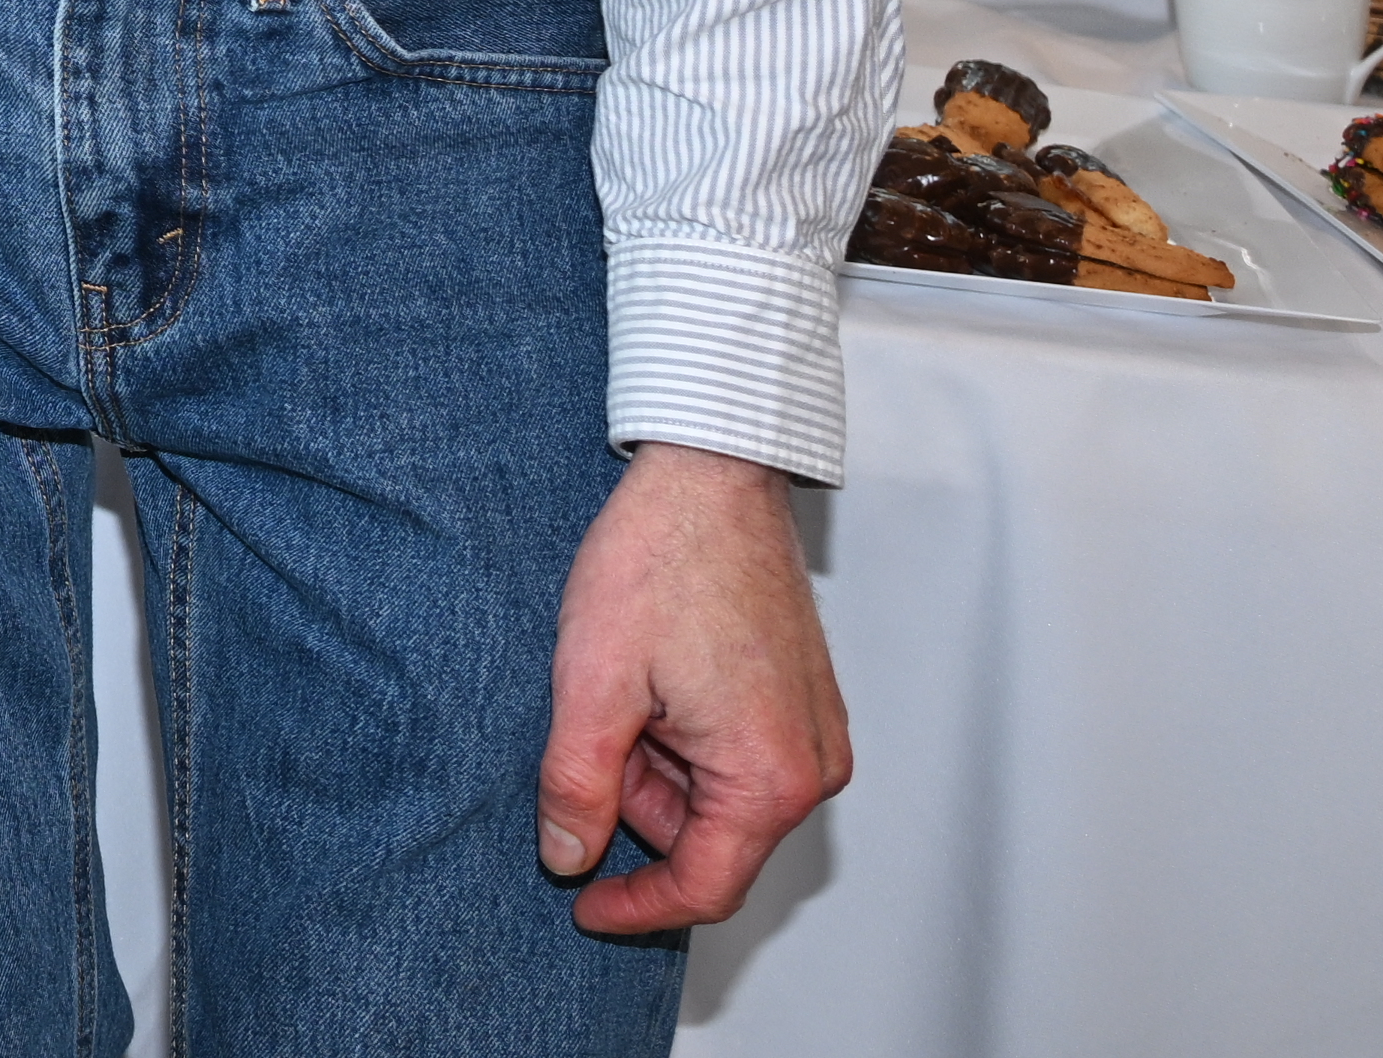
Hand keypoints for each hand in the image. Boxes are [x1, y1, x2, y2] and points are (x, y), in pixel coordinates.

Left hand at [540, 440, 848, 935]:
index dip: (635, 907)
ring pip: (714, 795)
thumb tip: (568, 855)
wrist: (711, 474)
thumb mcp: (591, 680)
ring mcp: (813, 733)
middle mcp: (811, 767)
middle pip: (705, 838)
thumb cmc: (660, 560)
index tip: (580, 904)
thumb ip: (577, 783)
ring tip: (624, 681)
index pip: (703, 888)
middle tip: (592, 721)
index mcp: (768, 777)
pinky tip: (653, 676)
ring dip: (654, 760)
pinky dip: (680, 735)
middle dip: (634, 799)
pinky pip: (734, 756)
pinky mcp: (802, 704)